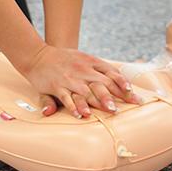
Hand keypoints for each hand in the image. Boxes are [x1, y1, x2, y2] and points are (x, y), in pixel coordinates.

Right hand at [20, 45, 141, 117]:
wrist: (38, 55)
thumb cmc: (64, 60)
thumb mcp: (83, 59)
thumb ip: (100, 70)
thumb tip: (119, 83)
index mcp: (91, 62)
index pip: (111, 73)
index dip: (123, 84)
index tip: (133, 94)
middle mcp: (82, 70)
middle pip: (102, 83)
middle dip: (115, 95)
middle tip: (125, 107)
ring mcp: (69, 78)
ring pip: (86, 91)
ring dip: (98, 101)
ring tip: (109, 110)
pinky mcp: (56, 86)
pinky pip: (66, 98)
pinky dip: (74, 106)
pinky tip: (81, 115)